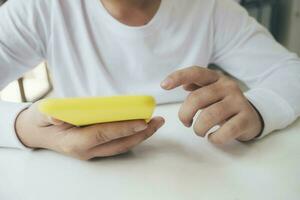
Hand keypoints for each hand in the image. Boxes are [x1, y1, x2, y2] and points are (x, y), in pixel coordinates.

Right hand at [15, 101, 164, 159]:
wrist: (37, 134)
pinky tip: (141, 126)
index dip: (123, 128)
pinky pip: (118, 143)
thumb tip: (58, 117)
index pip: (103, 134)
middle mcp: (86, 150)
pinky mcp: (96, 148)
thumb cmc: (41, 122)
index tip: (142, 121)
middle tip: (158, 122)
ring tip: (155, 123)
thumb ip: (49, 115)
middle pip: (119, 144)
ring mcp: (92, 151)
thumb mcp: (41, 114)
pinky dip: (131, 135)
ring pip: (122, 145)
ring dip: (140, 135)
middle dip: (141, 134)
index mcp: (75, 142)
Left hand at [161, 66, 262, 143]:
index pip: (196, 72)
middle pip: (197, 98)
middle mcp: (227, 86)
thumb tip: (184, 85)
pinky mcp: (246, 119)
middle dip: (185, 114)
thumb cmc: (224, 104)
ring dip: (199, 128)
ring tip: (200, 131)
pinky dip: (214, 138)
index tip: (163, 86)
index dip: (178, 77)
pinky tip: (212, 137)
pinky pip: (225, 131)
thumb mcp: (211, 92)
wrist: (253, 115)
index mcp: (215, 78)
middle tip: (186, 122)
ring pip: (210, 116)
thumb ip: (197, 88)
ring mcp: (238, 102)